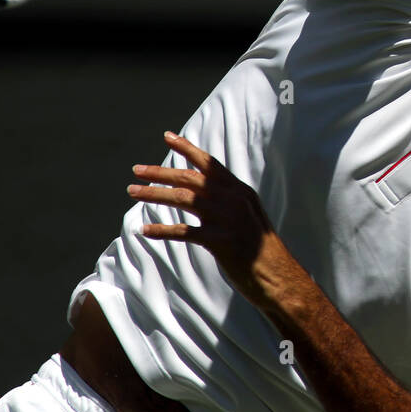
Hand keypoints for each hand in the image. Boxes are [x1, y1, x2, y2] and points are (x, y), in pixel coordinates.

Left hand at [128, 131, 293, 310]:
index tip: (167, 136)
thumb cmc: (260, 248)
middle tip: (136, 170)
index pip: (209, 163)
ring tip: (132, 192)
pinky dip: (161, 231)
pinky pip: (183, 232)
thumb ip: (229, 199)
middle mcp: (233, 199)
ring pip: (182, 198)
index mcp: (240, 190)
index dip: (187, 148)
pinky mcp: (220, 241)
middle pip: (189, 178)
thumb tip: (203, 189)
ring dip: (153, 194)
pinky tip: (144, 230)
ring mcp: (226, 219)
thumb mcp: (249, 214)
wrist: (278, 275)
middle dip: (159, 172)